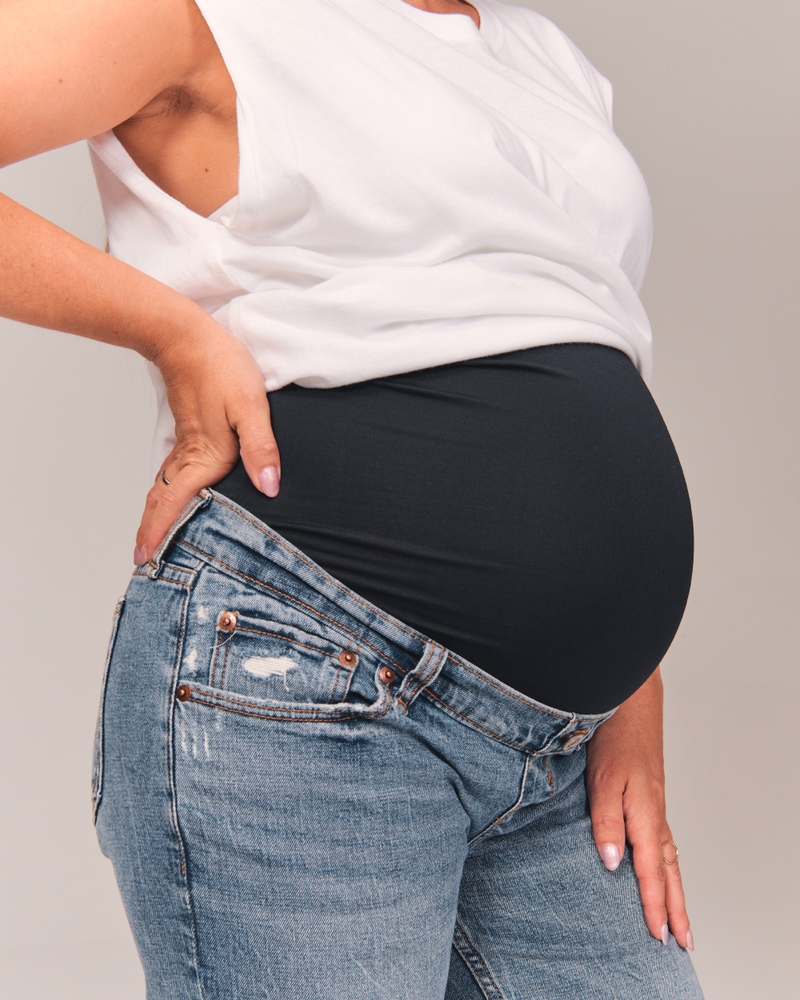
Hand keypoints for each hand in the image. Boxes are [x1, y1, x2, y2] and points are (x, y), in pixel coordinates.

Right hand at [133, 320, 279, 563]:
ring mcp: (184, 444)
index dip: (160, 531)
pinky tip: (173, 496)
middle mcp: (190, 456)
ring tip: (152, 537)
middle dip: (151, 532)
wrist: (186, 336)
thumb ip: (261, 447)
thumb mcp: (251, 405)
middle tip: (141, 560)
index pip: (176, 503)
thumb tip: (269, 487)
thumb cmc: (220, 366)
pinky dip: (165, 492)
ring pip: (165, 488)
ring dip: (156, 513)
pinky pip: (171, 472)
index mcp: (205, 456)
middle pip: (163, 501)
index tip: (145, 557)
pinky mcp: (187, 432)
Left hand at [585, 668, 693, 950]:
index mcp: (644, 814)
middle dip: (675, 907)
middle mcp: (655, 813)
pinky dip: (669, 863)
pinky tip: (664, 867)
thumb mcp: (602, 780)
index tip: (657, 935)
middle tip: (682, 941)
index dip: (654, 904)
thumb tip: (614, 864)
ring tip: (680, 918)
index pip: (651, 870)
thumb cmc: (613, 737)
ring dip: (675, 889)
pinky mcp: (649, 794)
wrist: (629, 701)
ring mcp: (654, 804)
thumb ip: (606, 822)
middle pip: (669, 870)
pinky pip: (664, 840)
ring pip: (670, 856)